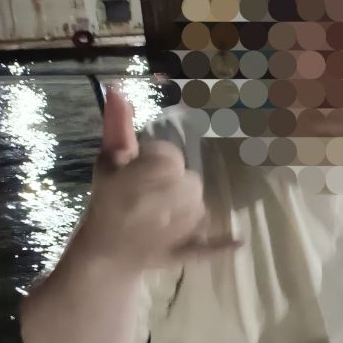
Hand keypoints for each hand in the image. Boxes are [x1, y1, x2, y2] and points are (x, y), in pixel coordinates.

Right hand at [80, 87, 239, 271]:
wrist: (103, 253)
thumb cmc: (106, 202)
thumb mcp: (108, 161)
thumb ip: (117, 126)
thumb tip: (118, 89)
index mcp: (152, 173)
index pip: (171, 157)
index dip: (155, 161)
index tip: (139, 170)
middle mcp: (171, 199)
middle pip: (191, 182)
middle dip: (173, 184)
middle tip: (150, 194)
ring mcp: (181, 228)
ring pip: (201, 206)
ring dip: (187, 207)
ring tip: (162, 214)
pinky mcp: (187, 250)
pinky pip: (211, 245)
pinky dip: (223, 244)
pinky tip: (239, 241)